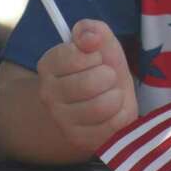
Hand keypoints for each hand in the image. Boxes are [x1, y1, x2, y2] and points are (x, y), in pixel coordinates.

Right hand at [36, 19, 137, 153]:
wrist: (95, 102)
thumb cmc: (98, 68)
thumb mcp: (98, 42)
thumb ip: (92, 31)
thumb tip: (91, 38)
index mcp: (48, 65)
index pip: (75, 56)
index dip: (95, 54)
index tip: (95, 57)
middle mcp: (48, 95)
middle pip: (90, 82)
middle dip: (108, 75)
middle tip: (106, 77)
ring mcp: (62, 121)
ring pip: (102, 105)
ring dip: (116, 95)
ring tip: (111, 93)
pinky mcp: (81, 140)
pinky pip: (113, 125)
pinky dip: (122, 114)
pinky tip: (114, 111)